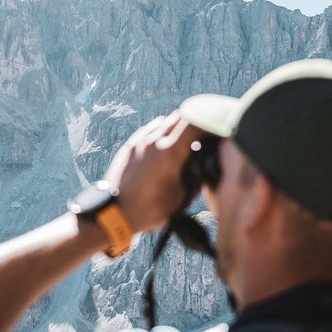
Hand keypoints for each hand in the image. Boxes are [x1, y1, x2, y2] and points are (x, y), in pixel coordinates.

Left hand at [102, 112, 206, 234]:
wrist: (114, 214)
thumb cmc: (149, 209)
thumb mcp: (181, 197)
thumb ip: (196, 177)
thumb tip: (204, 165)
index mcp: (170, 152)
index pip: (195, 122)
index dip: (210, 122)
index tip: (217, 128)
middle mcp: (154, 141)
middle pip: (180, 117)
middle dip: (194, 123)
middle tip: (202, 135)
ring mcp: (139, 141)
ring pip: (164, 121)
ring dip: (176, 127)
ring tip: (183, 141)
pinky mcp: (129, 145)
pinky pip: (149, 129)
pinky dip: (160, 132)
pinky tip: (164, 145)